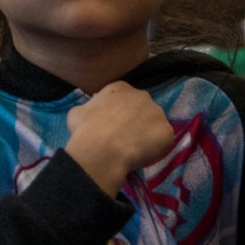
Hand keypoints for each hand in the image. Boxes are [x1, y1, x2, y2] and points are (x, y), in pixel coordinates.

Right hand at [65, 81, 175, 196]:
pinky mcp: (167, 132)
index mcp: (120, 88)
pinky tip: (141, 156)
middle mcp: (142, 95)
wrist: (101, 149)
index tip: (111, 124)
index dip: (117, 112)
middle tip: (122, 137)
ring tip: (132, 149)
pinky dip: (154, 148)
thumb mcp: (76, 113)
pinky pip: (161, 141)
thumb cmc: (85, 129)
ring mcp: (158, 113)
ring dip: (145, 133)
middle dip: (134, 120)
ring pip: (153, 124)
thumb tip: (91, 113)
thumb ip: (89, 109)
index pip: (122, 97)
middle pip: (141, 108)